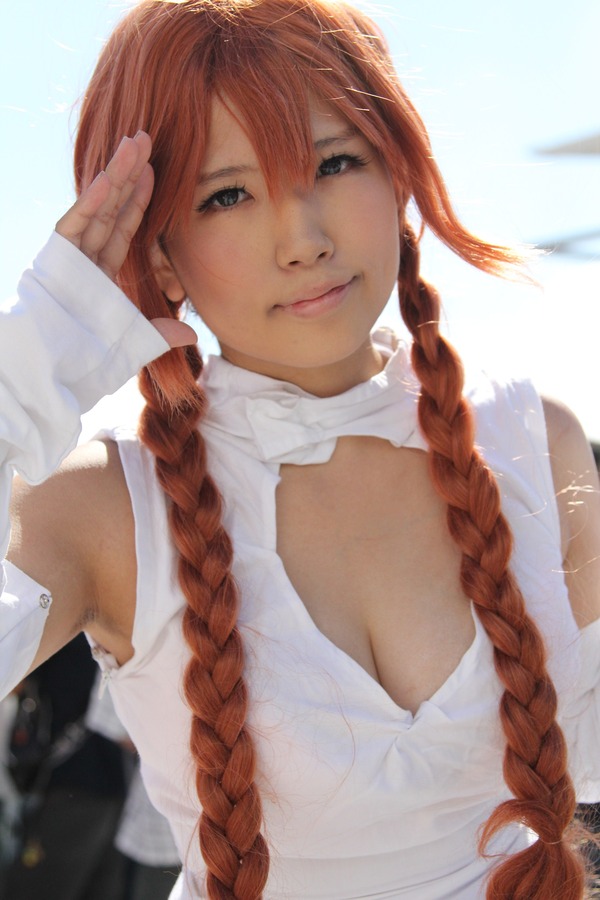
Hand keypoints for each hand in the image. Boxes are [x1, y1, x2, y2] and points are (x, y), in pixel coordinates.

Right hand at [55, 132, 195, 348]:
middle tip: (145, 138)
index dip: (139, 200)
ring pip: (96, 208)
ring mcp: (69, 257)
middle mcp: (84, 260)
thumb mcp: (133, 345)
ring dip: (116, 175)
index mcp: (101, 275)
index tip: (156, 173)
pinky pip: (76, 224)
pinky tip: (110, 178)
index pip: (123, 229)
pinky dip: (92, 202)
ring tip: (133, 143)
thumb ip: (158, 333)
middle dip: (129, 174)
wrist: (51, 372)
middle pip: (112, 208)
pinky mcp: (55, 259)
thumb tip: (190, 335)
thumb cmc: (86, 362)